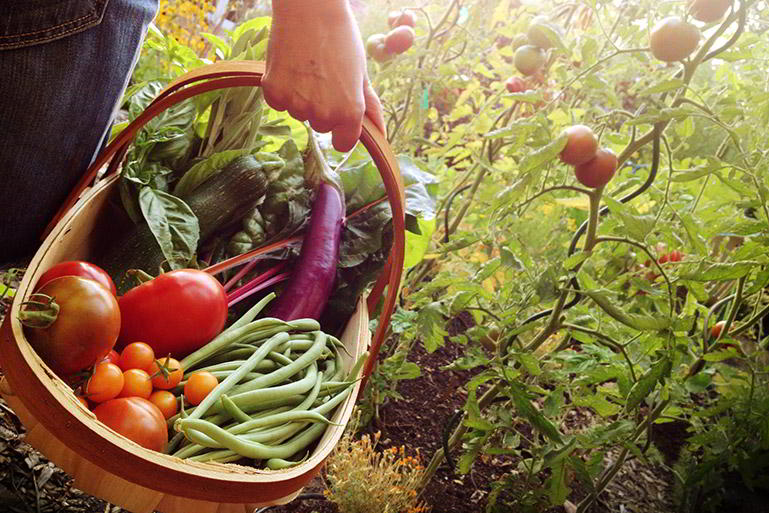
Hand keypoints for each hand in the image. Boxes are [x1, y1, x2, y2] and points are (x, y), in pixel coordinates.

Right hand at [263, 0, 384, 151]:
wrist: (310, 9)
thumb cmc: (341, 39)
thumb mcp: (361, 73)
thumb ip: (370, 107)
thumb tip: (382, 135)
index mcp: (349, 112)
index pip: (343, 144)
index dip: (342, 130)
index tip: (339, 113)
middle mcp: (323, 113)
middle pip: (320, 126)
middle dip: (322, 108)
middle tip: (324, 77)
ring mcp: (296, 104)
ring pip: (299, 113)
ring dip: (302, 97)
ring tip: (308, 67)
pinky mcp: (273, 92)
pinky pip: (278, 103)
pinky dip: (282, 89)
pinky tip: (291, 66)